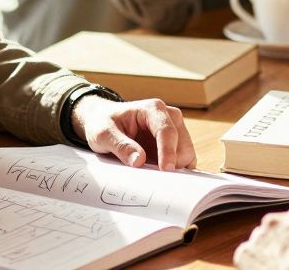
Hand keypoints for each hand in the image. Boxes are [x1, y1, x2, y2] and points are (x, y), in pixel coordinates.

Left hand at [70, 96, 195, 169]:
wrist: (101, 121)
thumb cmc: (102, 122)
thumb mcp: (103, 133)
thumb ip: (120, 145)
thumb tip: (139, 161)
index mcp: (153, 109)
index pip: (167, 131)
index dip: (168, 152)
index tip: (165, 170)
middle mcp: (168, 117)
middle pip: (183, 145)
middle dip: (173, 163)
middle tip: (155, 178)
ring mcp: (174, 131)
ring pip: (187, 155)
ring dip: (174, 168)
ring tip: (152, 175)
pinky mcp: (174, 145)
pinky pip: (182, 162)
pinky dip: (175, 171)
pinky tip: (158, 175)